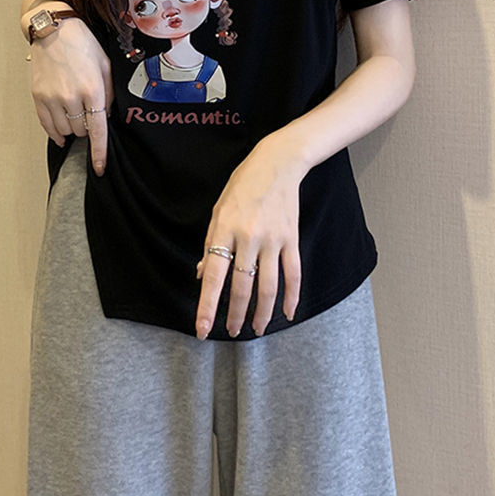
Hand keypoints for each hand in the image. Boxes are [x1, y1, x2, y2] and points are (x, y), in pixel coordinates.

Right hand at [28, 18, 113, 175]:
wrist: (54, 30)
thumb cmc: (84, 45)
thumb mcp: (106, 66)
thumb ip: (108, 94)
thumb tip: (107, 117)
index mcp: (93, 89)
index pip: (98, 130)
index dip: (99, 153)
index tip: (99, 169)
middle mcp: (71, 96)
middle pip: (82, 131)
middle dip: (88, 126)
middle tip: (88, 110)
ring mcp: (52, 98)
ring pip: (65, 130)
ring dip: (72, 128)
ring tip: (75, 113)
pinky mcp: (38, 97)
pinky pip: (47, 126)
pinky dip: (55, 133)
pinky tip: (60, 134)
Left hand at [195, 134, 304, 338]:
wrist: (277, 163)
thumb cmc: (242, 185)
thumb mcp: (218, 210)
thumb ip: (210, 244)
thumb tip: (201, 274)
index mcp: (224, 230)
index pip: (213, 276)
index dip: (207, 305)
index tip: (202, 328)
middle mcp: (249, 237)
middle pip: (242, 287)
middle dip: (235, 314)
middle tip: (231, 332)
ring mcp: (273, 239)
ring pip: (268, 286)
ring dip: (262, 312)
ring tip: (255, 329)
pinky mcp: (292, 239)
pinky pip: (293, 273)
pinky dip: (292, 296)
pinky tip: (287, 313)